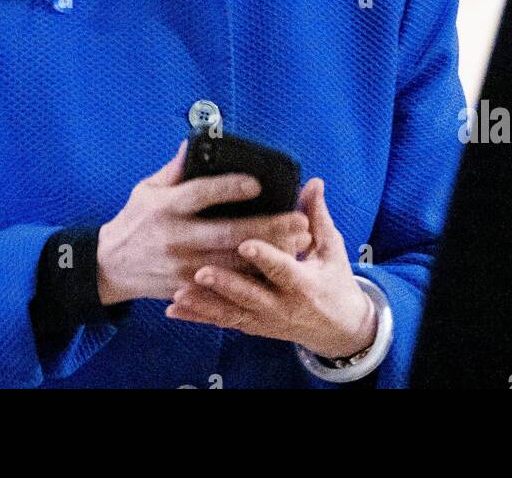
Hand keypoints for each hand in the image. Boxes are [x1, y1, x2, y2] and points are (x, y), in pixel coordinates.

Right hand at [95, 139, 313, 306]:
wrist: (110, 267)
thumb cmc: (135, 221)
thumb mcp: (147, 189)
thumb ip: (176, 169)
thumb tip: (196, 141)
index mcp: (166, 207)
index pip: (201, 194)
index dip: (230, 189)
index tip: (258, 183)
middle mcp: (176, 238)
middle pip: (227, 234)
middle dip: (267, 228)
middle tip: (299, 220)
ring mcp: (183, 267)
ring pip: (234, 263)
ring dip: (270, 253)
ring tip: (300, 242)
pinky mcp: (189, 287)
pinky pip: (227, 283)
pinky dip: (254, 276)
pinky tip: (278, 267)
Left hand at [164, 176, 377, 359]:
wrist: (337, 330)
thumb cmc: (334, 281)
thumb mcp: (332, 249)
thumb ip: (317, 216)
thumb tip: (313, 182)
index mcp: (305, 284)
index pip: (283, 269)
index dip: (265, 257)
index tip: (246, 244)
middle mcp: (282, 306)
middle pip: (250, 295)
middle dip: (225, 284)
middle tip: (200, 270)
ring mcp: (265, 320)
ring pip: (231, 312)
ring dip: (205, 303)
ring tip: (179, 292)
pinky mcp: (252, 327)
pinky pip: (222, 322)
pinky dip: (198, 316)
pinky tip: (174, 308)